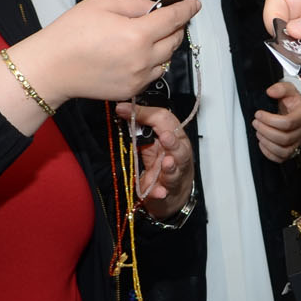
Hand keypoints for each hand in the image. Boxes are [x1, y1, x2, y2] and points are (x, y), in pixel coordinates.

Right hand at [36, 0, 201, 102]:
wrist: (52, 67)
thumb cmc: (71, 32)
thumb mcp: (103, 3)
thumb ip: (136, 4)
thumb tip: (155, 8)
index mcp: (138, 34)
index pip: (174, 19)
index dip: (187, 9)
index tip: (195, 4)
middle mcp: (143, 59)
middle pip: (174, 40)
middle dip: (175, 27)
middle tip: (167, 17)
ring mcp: (139, 77)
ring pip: (166, 59)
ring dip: (164, 45)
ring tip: (147, 35)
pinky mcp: (131, 90)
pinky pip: (153, 74)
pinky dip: (153, 62)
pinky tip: (136, 54)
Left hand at [118, 102, 193, 216]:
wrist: (171, 193)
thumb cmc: (162, 162)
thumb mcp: (151, 140)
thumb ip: (139, 122)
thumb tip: (121, 107)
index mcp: (173, 138)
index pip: (165, 121)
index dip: (147, 114)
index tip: (124, 110)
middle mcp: (176, 156)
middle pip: (179, 148)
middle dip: (172, 142)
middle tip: (166, 137)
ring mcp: (172, 175)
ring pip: (175, 170)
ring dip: (171, 167)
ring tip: (167, 163)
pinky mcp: (165, 192)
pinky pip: (164, 192)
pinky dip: (161, 192)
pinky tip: (159, 192)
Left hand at [254, 82, 300, 162]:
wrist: (298, 109)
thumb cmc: (293, 101)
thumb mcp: (288, 89)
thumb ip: (280, 88)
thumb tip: (271, 92)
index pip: (288, 123)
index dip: (270, 119)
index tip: (259, 113)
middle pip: (284, 138)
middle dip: (265, 130)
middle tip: (255, 122)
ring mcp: (296, 142)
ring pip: (283, 150)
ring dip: (266, 142)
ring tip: (258, 132)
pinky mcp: (291, 149)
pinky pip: (281, 158)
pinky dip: (269, 153)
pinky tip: (262, 143)